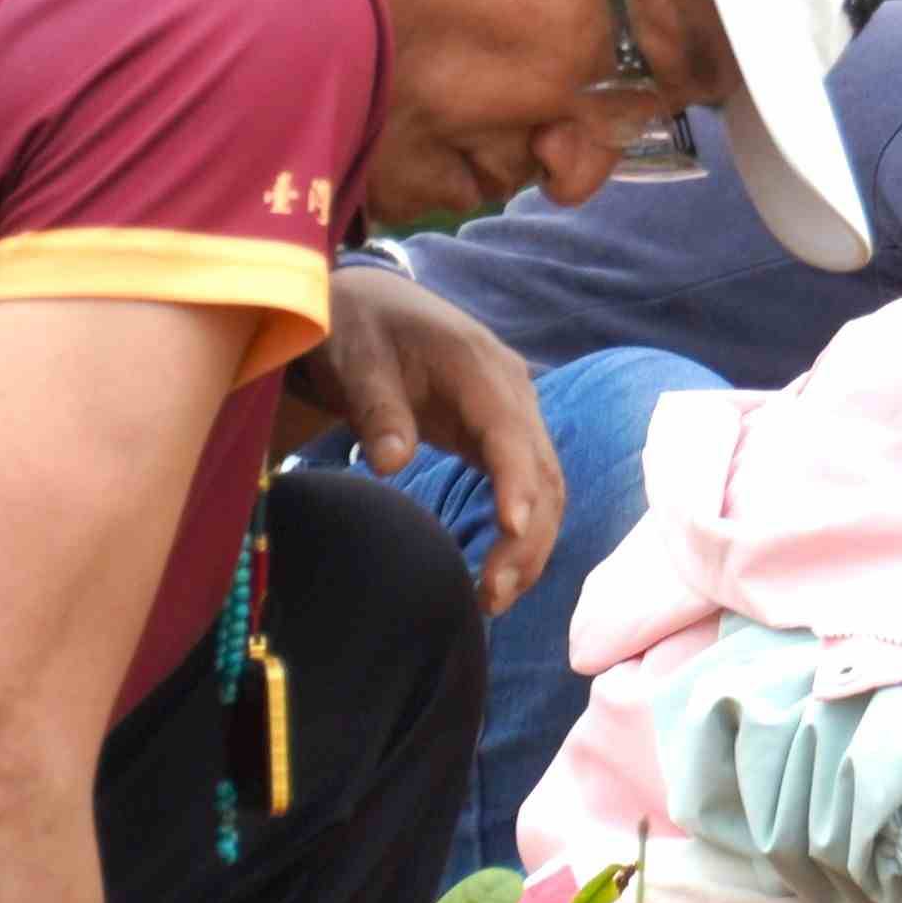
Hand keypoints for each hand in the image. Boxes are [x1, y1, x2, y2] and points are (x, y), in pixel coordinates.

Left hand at [292, 264, 560, 611]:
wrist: (372, 303)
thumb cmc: (360, 327)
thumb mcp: (355, 358)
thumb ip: (377, 408)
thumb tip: (390, 464)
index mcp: (479, 367)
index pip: (512, 432)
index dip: (517, 482)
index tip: (511, 528)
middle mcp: (512, 392)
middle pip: (544, 471)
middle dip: (529, 537)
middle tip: (492, 595)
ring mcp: (513, 415)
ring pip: (546, 487)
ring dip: (531, 545)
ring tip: (496, 599)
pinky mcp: (502, 436)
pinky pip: (528, 487)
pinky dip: (524, 532)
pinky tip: (501, 573)